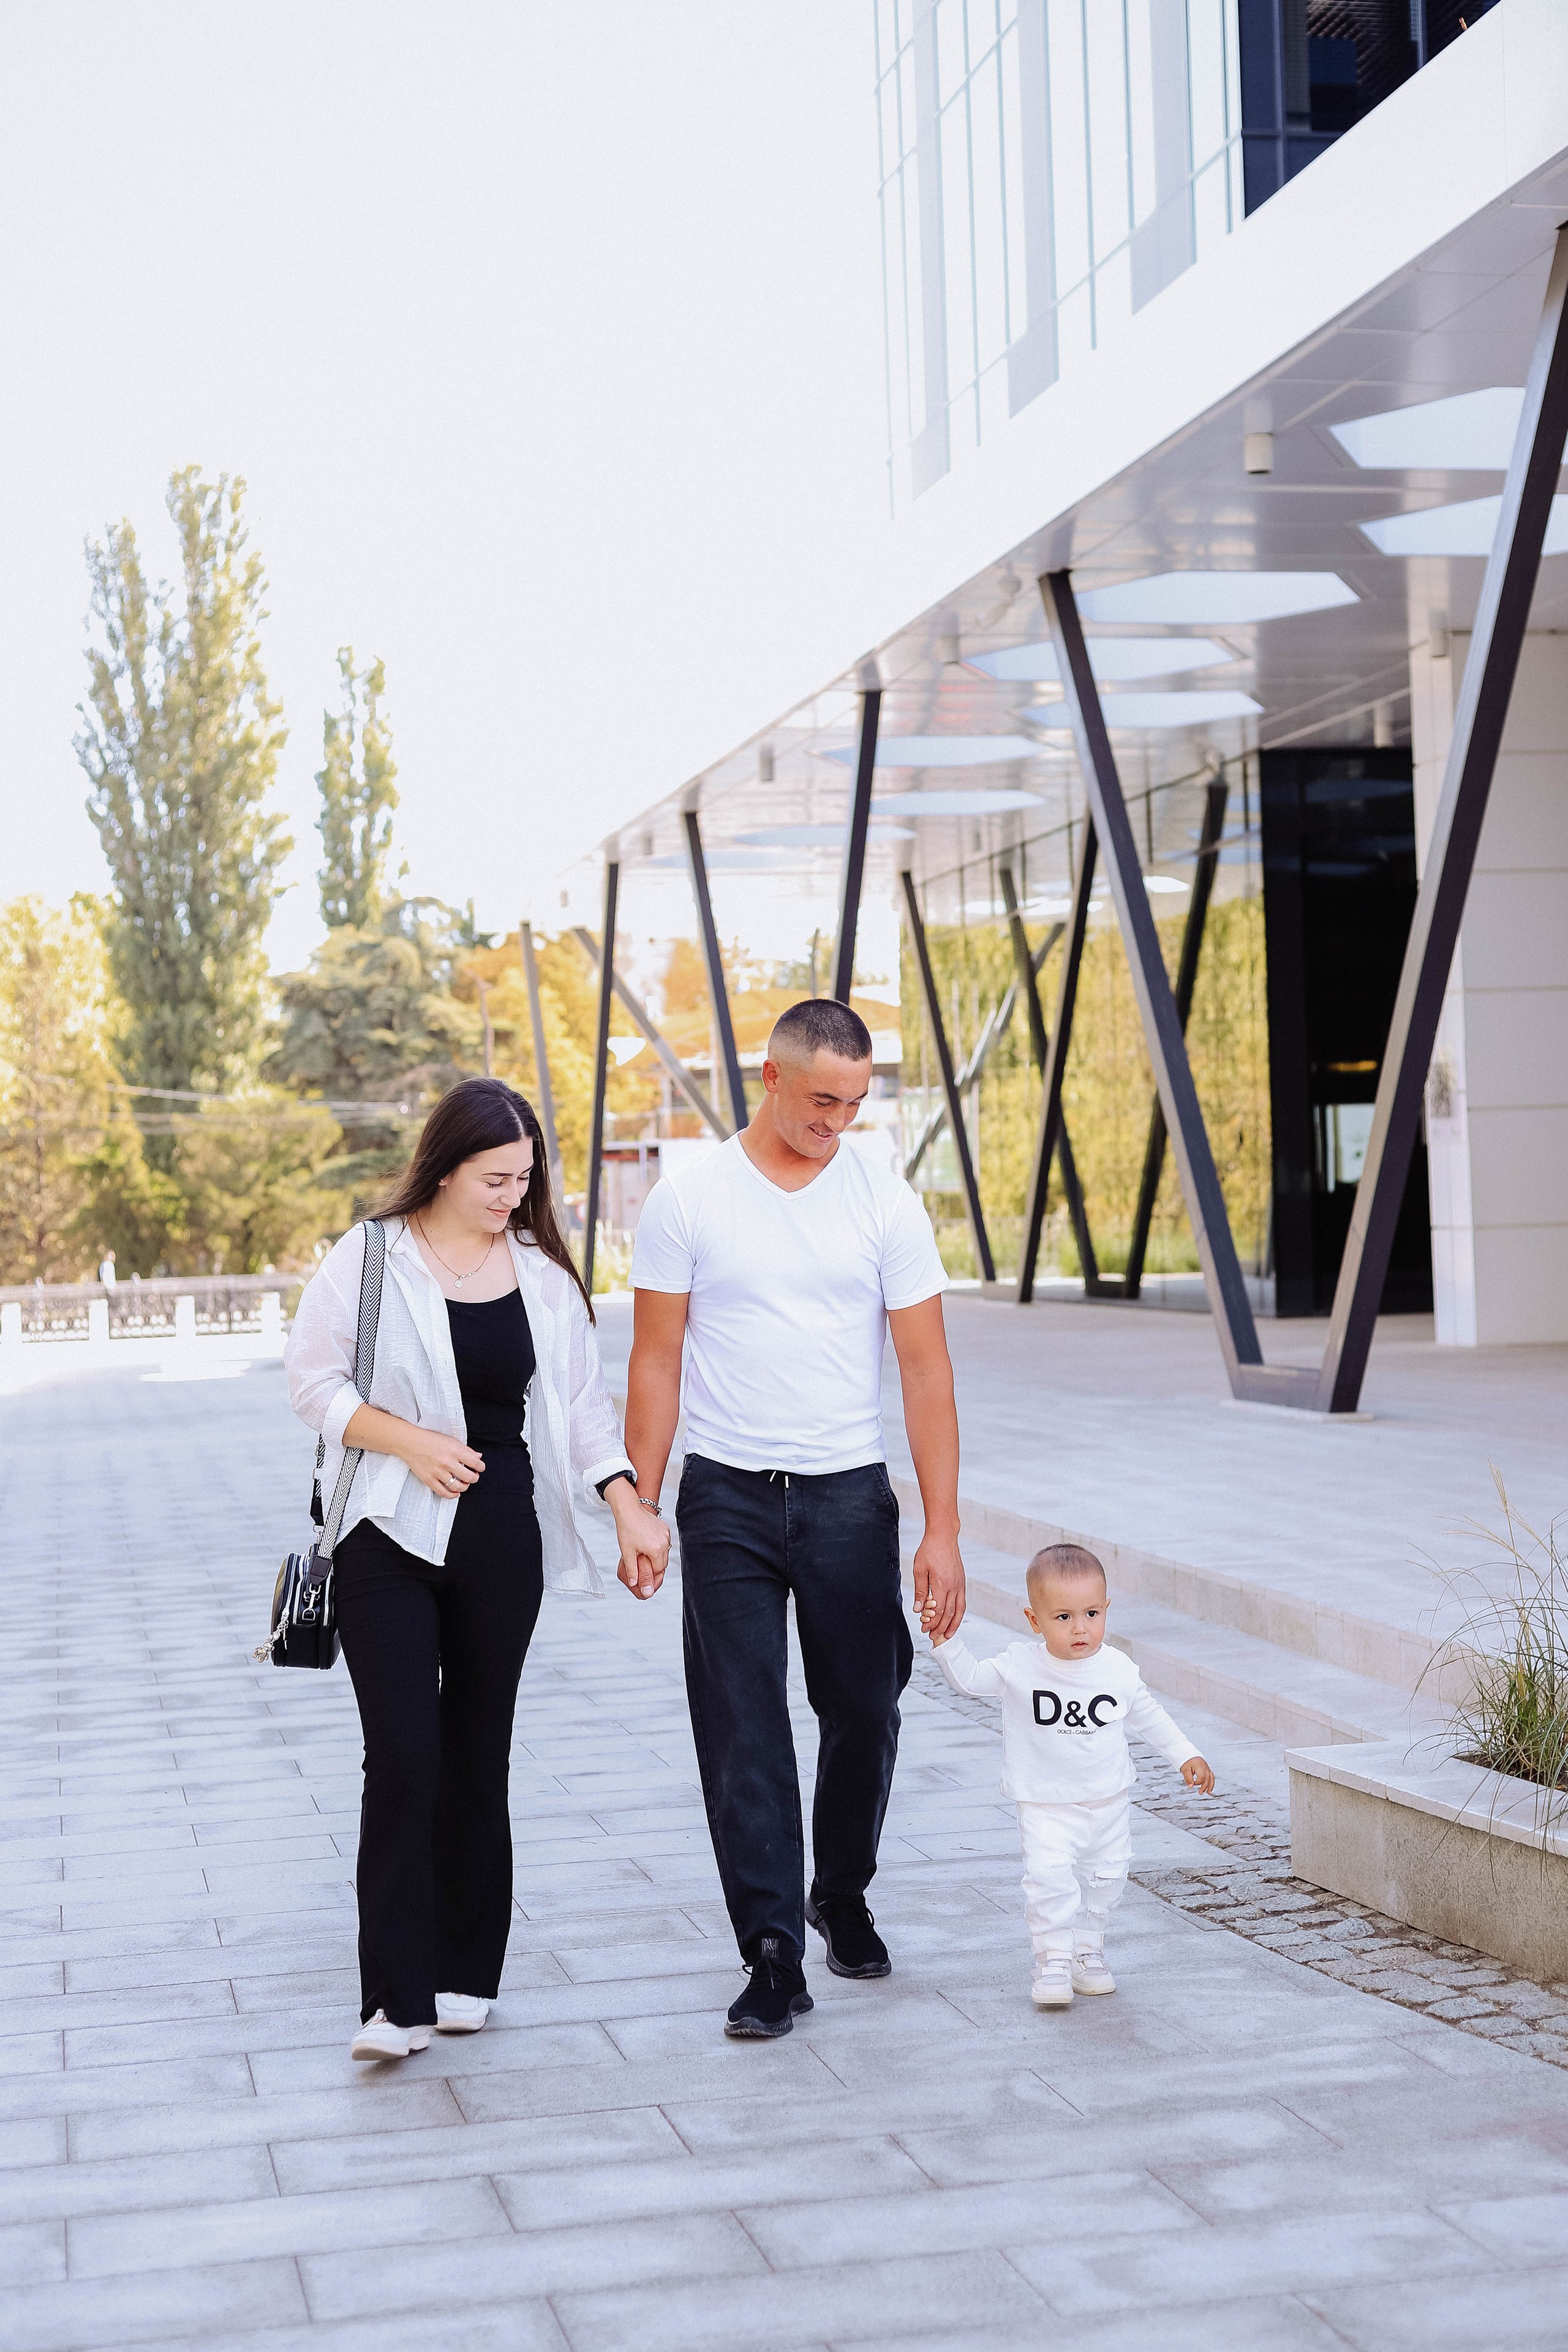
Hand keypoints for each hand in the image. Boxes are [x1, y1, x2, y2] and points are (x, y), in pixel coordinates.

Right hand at [401, 1427, 485, 1498]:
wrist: (410, 1443)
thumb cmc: (431, 1440)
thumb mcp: (451, 1440)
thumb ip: (466, 1450)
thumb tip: (478, 1457)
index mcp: (455, 1450)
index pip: (475, 1463)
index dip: (481, 1467)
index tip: (479, 1468)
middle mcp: (448, 1462)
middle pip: (469, 1477)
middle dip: (474, 1478)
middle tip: (473, 1476)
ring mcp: (438, 1472)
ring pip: (458, 1487)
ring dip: (464, 1487)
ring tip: (464, 1483)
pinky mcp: (429, 1480)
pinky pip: (444, 1493)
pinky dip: (452, 1495)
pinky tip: (455, 1492)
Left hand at [610, 1485, 669, 1599]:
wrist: (629, 1510)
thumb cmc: (627, 1529)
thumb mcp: (627, 1553)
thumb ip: (632, 1570)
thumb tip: (633, 1583)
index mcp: (656, 1550)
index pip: (659, 1569)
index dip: (651, 1573)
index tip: (644, 1573)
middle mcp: (664, 1542)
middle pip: (663, 1562)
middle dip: (655, 1565)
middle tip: (644, 1563)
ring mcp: (666, 1534)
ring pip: (665, 1552)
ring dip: (657, 1555)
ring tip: (645, 1552)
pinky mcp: (665, 1528)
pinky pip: (665, 1542)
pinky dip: (658, 1545)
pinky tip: (648, 1543)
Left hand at [913, 1528, 964, 1642]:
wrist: (943, 1537)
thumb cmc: (929, 1550)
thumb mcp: (919, 1570)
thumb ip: (920, 1591)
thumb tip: (918, 1609)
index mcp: (942, 1584)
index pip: (938, 1611)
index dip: (931, 1622)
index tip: (924, 1628)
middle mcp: (954, 1586)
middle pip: (949, 1614)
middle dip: (940, 1627)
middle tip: (932, 1636)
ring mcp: (960, 1584)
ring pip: (959, 1611)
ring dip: (952, 1625)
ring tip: (946, 1635)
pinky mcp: (962, 1582)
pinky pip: (962, 1602)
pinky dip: (959, 1614)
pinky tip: (954, 1620)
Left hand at [1182, 1755, 1214, 1793]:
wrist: (1188, 1754)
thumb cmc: (1187, 1761)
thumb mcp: (1185, 1770)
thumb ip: (1188, 1779)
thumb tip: (1190, 1787)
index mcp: (1200, 1767)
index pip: (1202, 1777)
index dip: (1198, 1782)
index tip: (1193, 1783)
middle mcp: (1205, 1767)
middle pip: (1208, 1779)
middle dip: (1205, 1787)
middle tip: (1200, 1792)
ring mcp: (1207, 1768)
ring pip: (1211, 1778)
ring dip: (1210, 1786)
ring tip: (1208, 1792)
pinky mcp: (1207, 1769)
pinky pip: (1211, 1776)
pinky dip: (1211, 1782)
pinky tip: (1209, 1787)